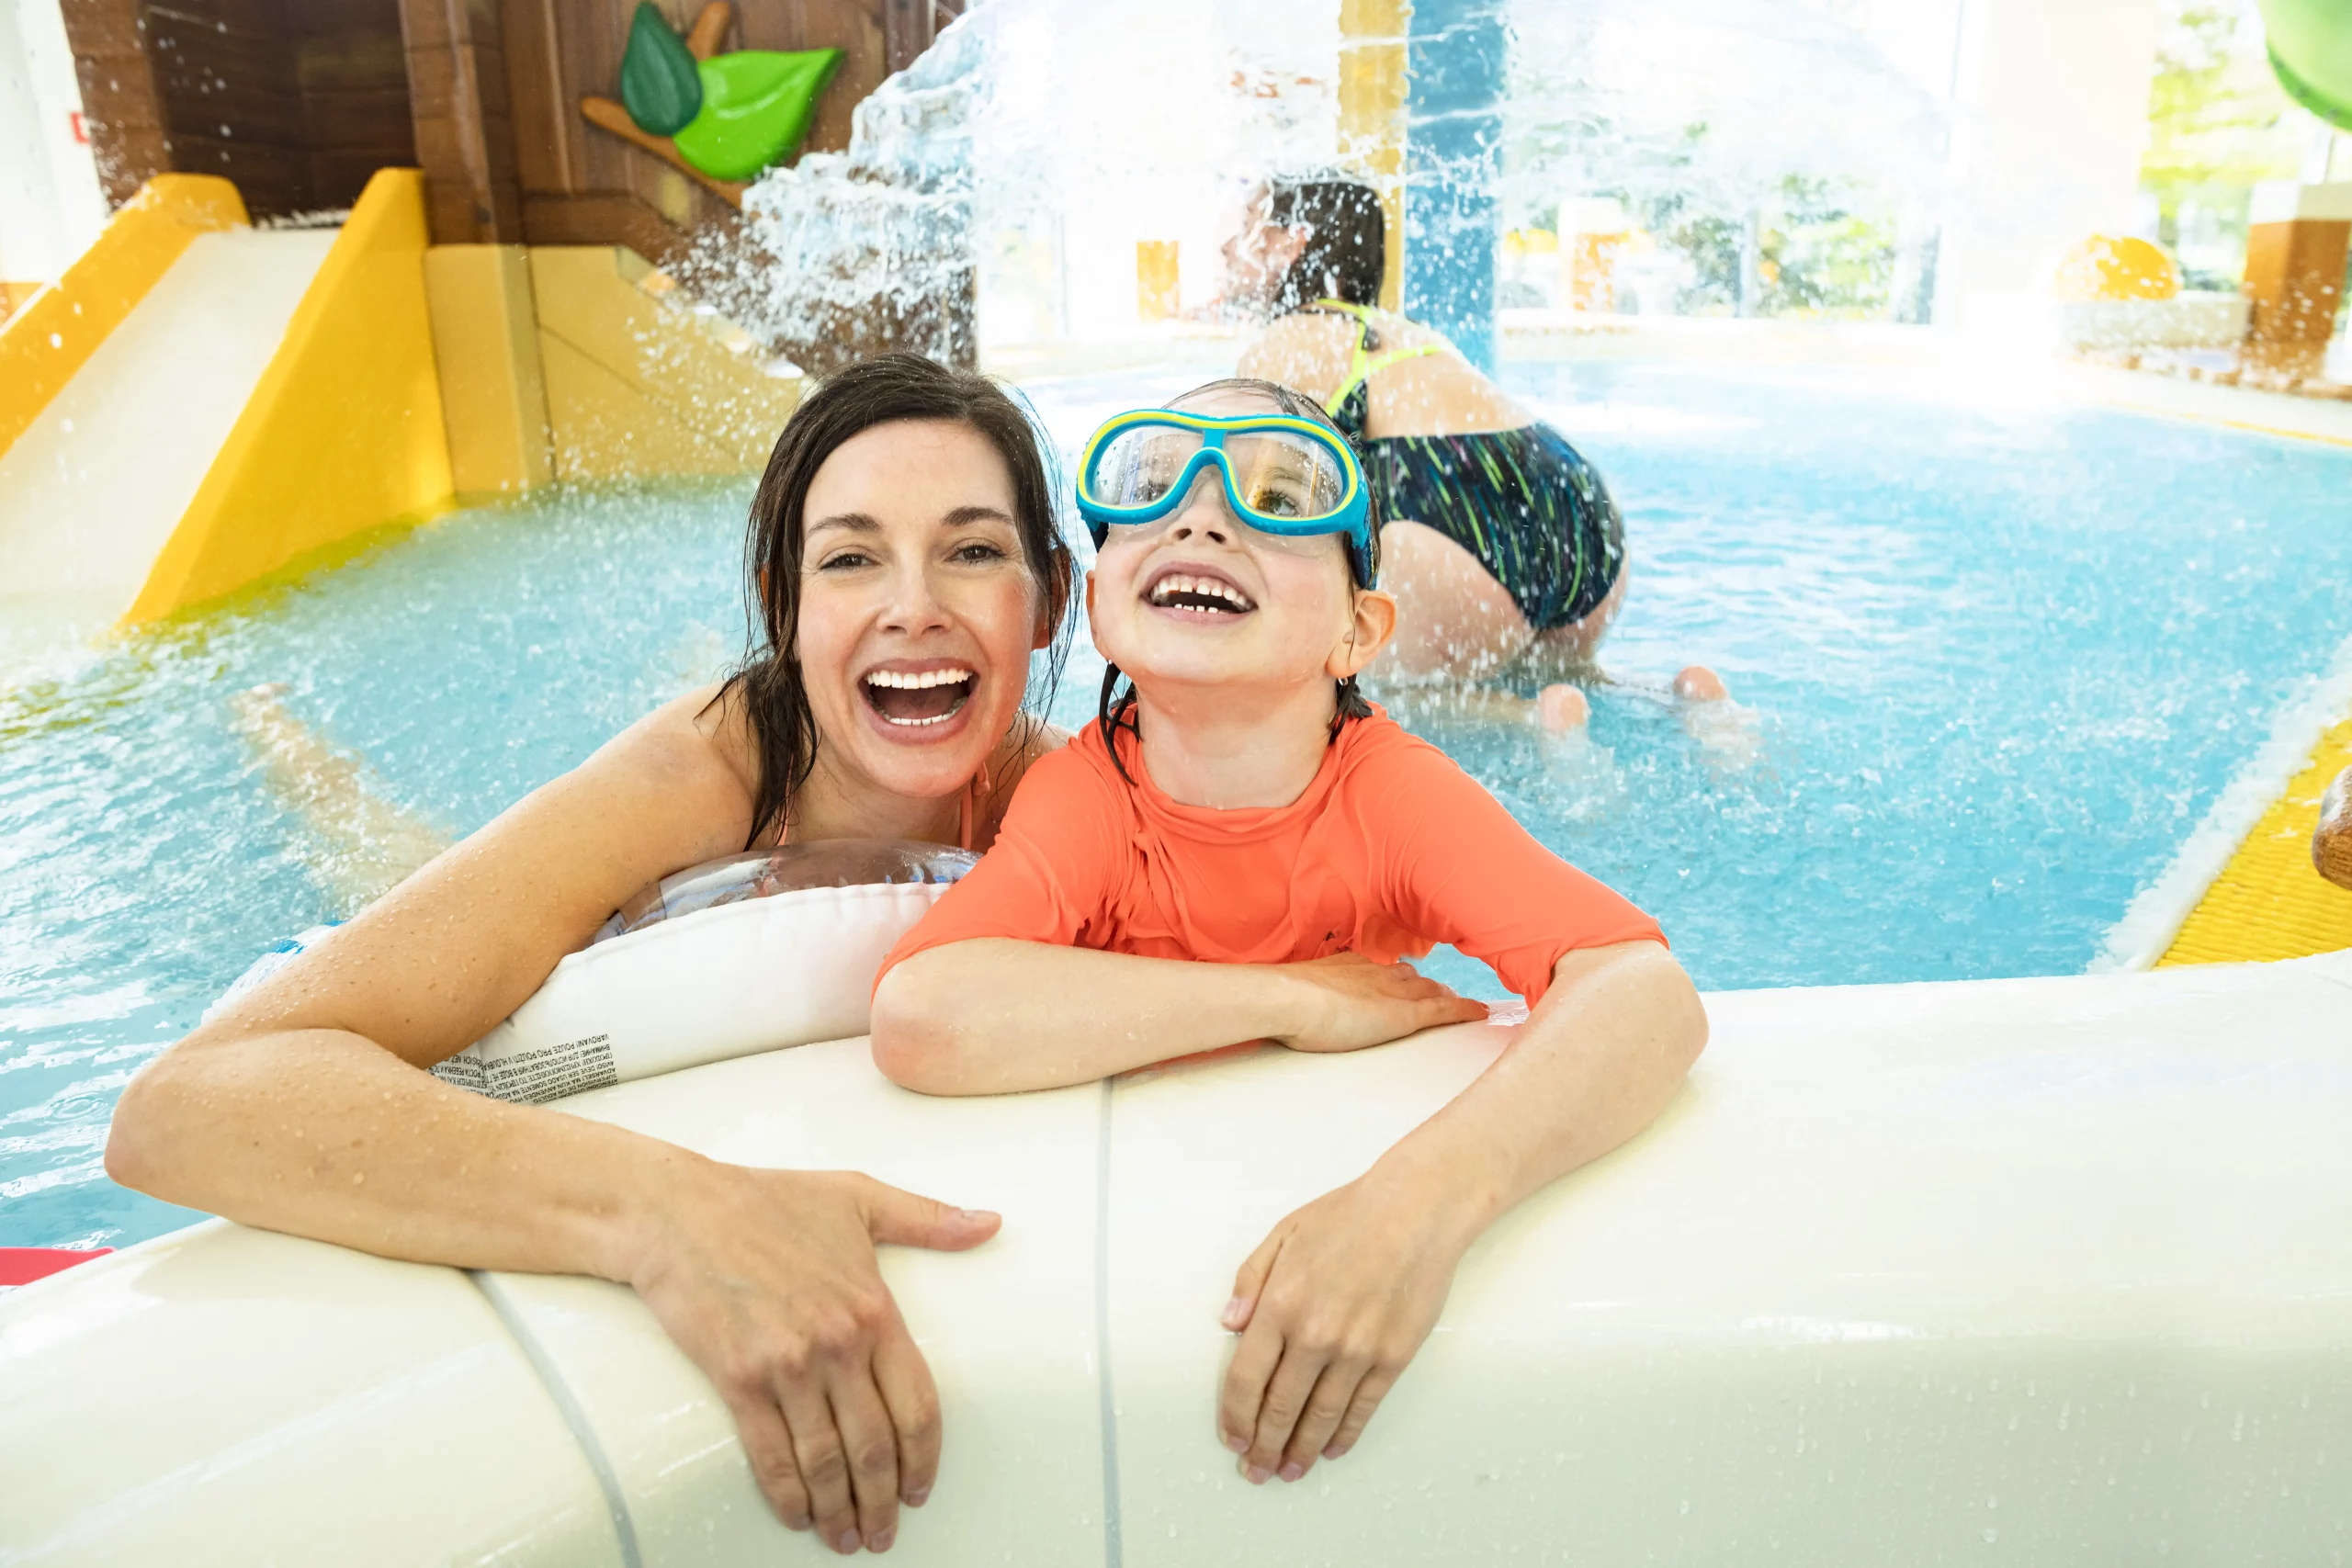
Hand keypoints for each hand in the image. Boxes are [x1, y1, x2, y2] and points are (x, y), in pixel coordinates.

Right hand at [626, 1160, 999, 1554]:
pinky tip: (796, 1515)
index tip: (921, 1486)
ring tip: (845, 1535)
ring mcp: (788, 1366)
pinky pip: (771, 1455)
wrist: (679, 1211)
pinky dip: (787, 1495)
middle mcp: (838, 1344)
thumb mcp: (859, 1199)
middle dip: (883, 1499)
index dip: (924, 1457)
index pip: (918, 1404)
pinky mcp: (739, 1380)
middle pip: (875, 1445)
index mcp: (874, 1308)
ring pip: (826, 1460)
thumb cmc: (765, 1200)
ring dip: (839, 1508)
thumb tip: (988, 1223)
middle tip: (883, 1530)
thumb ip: (928, 1219)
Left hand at [1215, 1171, 1471, 1483]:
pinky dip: (1344, 1434)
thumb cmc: (1350, 1215)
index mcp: (1280, 1303)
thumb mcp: (1283, 1233)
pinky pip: (1362, 1408)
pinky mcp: (1392, 1358)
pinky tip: (1330, 1448)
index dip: (1235, 1416)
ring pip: (1320, 1416)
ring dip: (1300, 1451)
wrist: (1416, 1211)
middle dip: (1264, 1446)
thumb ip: (1250, 1280)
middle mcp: (1314, 1334)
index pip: (1245, 1377)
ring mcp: (1356, 1350)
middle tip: (1256, 1470)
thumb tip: (1229, 1324)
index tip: (1232, 1438)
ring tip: (1289, 1471)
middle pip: (1279, 1407)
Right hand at [1272, 952, 1488, 1054]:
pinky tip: (1481, 1012)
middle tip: (1442, 991)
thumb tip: (1283, 1007)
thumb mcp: (1291, 994)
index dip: (1398, 977)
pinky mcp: (1406, 1015)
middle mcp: (1376, 972)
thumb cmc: (1281, 1000)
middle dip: (1428, 984)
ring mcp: (1393, 992)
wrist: (1289, 998)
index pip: (1383, 969)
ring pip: (1432, 990)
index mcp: (1349, 966)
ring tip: (1463, 1004)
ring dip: (1447, 995)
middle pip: (1412, 977)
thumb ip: (1298, 998)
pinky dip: (1465, 1010)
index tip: (1404, 980)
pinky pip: (1445, 1009)